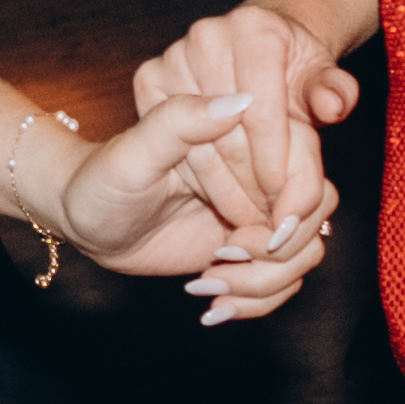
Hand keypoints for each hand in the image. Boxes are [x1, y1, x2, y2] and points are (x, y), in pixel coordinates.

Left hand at [51, 86, 330, 319]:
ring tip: (208, 282)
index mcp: (239, 128)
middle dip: (276, 247)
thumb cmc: (103, 179)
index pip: (302, 152)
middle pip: (315, 208)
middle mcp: (258, 167)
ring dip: (263, 280)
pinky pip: (286, 278)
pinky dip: (257, 299)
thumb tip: (239, 101)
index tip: (251, 228)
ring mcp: (259, 209)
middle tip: (221, 255)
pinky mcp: (252, 246)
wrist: (88, 221)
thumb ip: (181, 121)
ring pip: (306, 249)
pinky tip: (212, 302)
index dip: (293, 195)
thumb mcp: (133, 153)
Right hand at [134, 0, 360, 222]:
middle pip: (227, 132)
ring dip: (227, 190)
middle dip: (253, 185)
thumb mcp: (320, 83)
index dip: (274, 164)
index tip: (286, 203)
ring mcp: (173, 56)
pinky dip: (201, 180)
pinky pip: (172, 145)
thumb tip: (332, 104)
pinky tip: (226, 197)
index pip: (261, 111)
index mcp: (255, 28)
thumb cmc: (292, 73)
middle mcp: (209, 35)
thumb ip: (334, 93)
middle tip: (273, 220)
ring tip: (254, 216)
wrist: (255, 56)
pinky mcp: (149, 78)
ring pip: (196, 145)